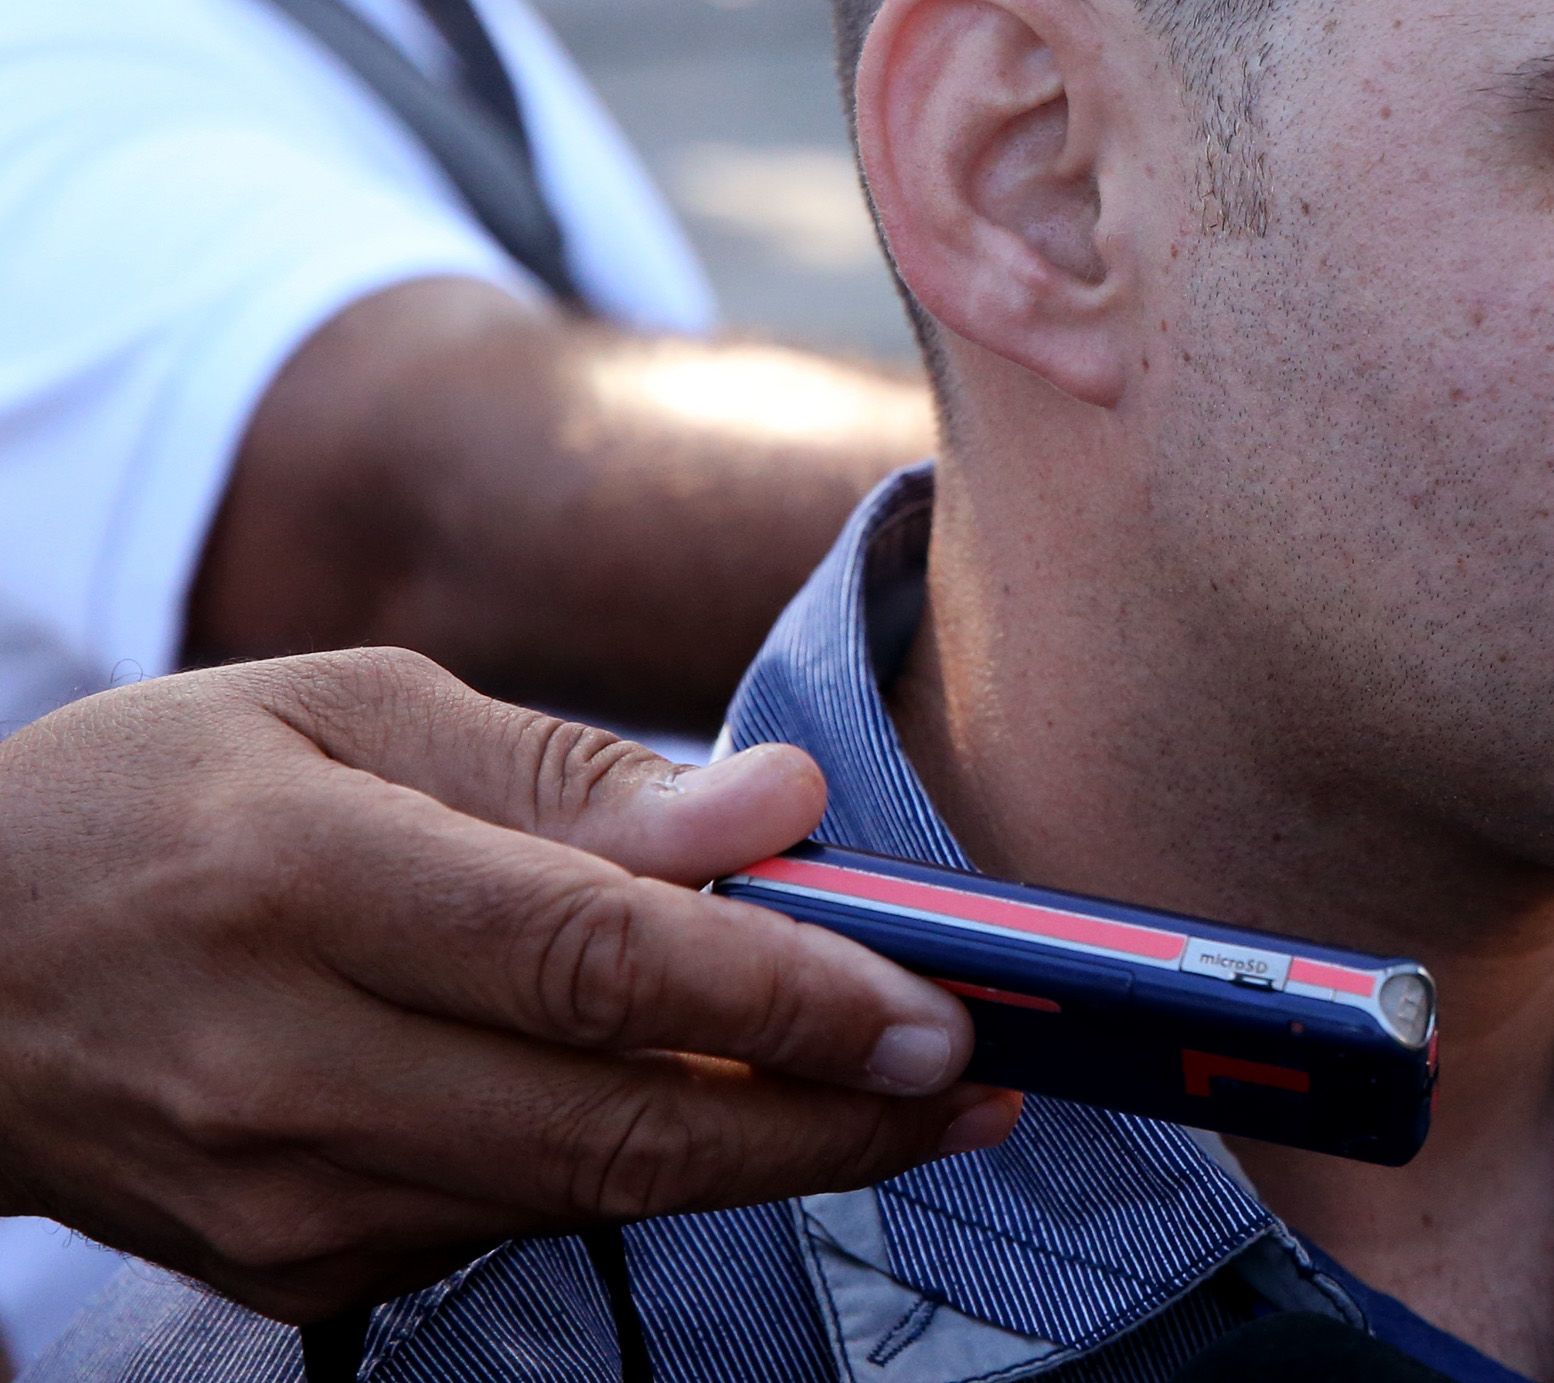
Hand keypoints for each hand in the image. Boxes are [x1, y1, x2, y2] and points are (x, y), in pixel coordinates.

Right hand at [0, 649, 1018, 1320]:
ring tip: (909, 1095)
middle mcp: (284, 1063)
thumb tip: (775, 809)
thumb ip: (566, 772)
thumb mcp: (337, 708)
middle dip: (833, 1120)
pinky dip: (640, 1167)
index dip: (789, 999)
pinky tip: (733, 1117)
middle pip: (616, 1123)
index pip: (593, 964)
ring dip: (770, 1154)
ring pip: (584, 1190)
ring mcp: (280, 1197)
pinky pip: (512, 1218)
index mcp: (298, 881)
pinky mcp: (288, 1272)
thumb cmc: (147, 804)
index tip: (940, 1007)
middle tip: (978, 1086)